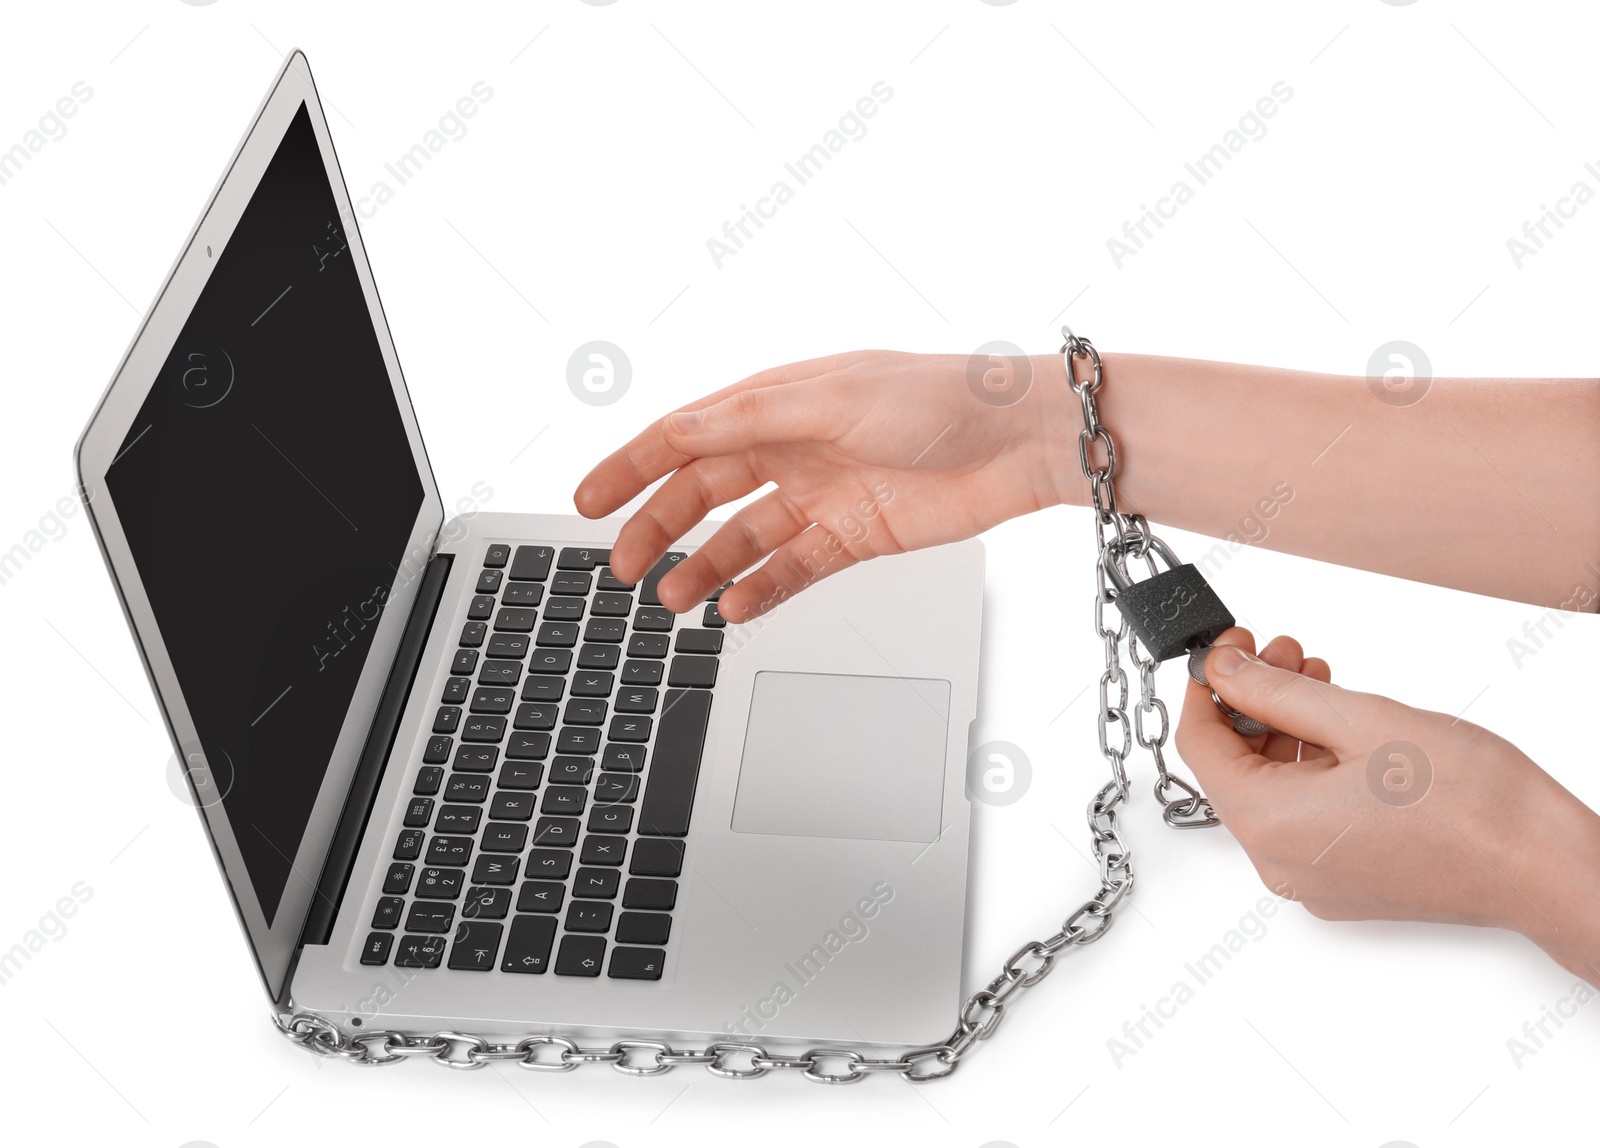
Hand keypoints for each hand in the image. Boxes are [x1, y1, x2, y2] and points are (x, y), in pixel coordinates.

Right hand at [572, 350, 1076, 622]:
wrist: (1022, 443)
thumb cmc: (943, 399)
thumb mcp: (831, 397)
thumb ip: (748, 418)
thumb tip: (675, 433)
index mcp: (779, 400)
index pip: (685, 436)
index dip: (630, 467)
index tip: (586, 500)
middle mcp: (794, 445)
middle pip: (704, 492)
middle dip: (658, 528)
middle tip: (622, 567)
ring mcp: (824, 493)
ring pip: (742, 537)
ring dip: (703, 566)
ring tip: (670, 599)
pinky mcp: (856, 536)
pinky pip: (792, 569)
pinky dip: (759, 588)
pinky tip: (732, 606)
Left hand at [1176, 628, 1599, 977]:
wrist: (1546, 867)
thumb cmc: (1472, 801)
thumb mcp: (1358, 719)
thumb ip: (1276, 692)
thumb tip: (1223, 669)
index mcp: (1269, 826)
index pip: (1198, 746)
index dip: (1206, 686)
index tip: (1226, 646)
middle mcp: (1279, 864)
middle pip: (1234, 767)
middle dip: (1252, 700)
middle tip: (1282, 651)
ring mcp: (1313, 879)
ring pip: (1271, 789)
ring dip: (1284, 729)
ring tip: (1318, 679)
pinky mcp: (1345, 881)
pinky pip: (1303, 816)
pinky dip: (1310, 767)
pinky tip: (1339, 728)